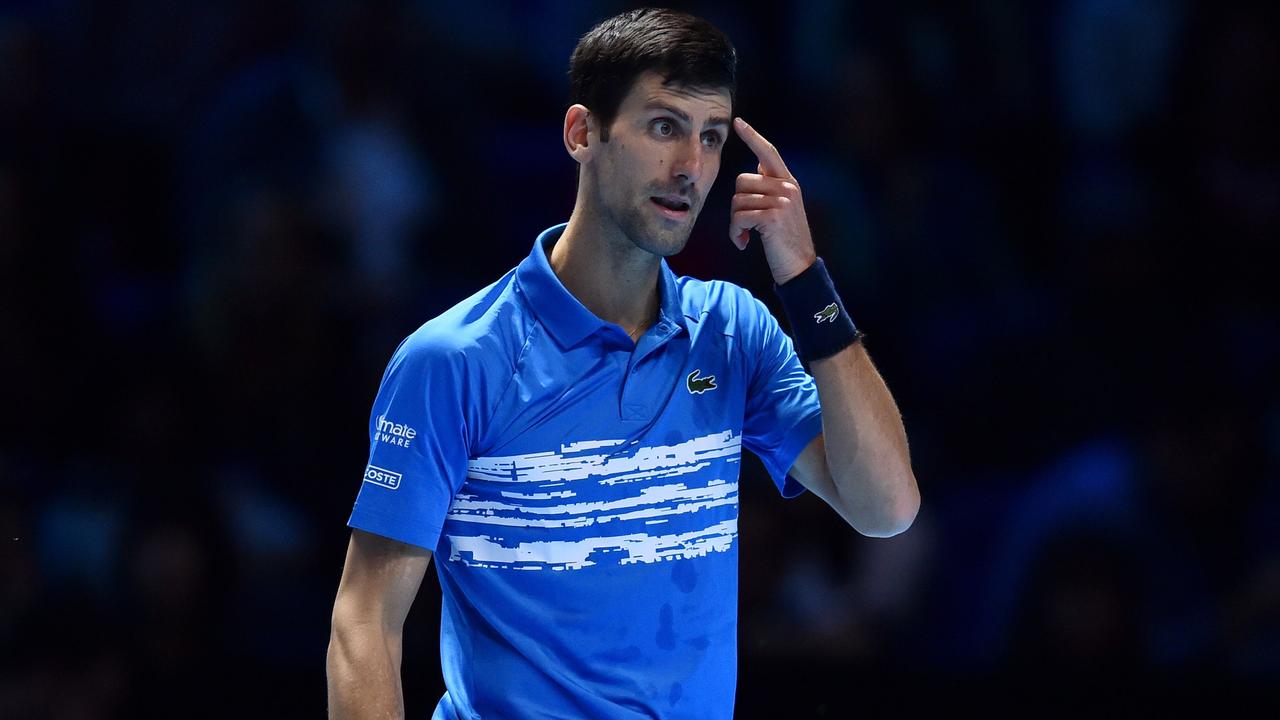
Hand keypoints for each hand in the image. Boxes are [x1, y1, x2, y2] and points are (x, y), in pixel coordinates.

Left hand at [729, 117, 816, 284]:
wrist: (799, 267)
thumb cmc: (785, 241)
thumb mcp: (783, 209)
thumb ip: (772, 187)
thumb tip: (758, 164)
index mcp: (789, 183)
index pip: (769, 153)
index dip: (752, 136)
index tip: (738, 122)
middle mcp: (787, 187)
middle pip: (741, 181)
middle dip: (737, 205)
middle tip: (745, 225)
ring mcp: (781, 201)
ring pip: (737, 201)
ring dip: (735, 224)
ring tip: (746, 237)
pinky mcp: (772, 217)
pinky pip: (739, 218)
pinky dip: (736, 234)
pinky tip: (744, 244)